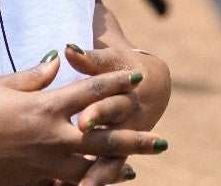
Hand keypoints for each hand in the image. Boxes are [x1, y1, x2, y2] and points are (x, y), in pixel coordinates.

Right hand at [0, 54, 166, 185]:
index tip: (136, 77)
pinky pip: (64, 185)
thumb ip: (35, 76)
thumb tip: (59, 59)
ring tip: (135, 169)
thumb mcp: (2, 84)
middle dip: (134, 137)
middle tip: (160, 140)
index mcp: (45, 106)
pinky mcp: (31, 182)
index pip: (91, 92)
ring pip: (89, 168)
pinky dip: (83, 185)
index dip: (116, 82)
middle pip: (103, 137)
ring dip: (115, 168)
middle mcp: (50, 137)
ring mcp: (42, 164)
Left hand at [63, 46, 171, 185]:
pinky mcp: (118, 155)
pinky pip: (109, 171)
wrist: (152, 85)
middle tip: (83, 159)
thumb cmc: (122, 66)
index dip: (98, 114)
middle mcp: (130, 121)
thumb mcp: (111, 59)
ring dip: (101, 174)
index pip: (112, 104)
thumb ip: (90, 59)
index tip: (82, 123)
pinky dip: (97, 180)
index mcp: (127, 95)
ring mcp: (126, 141)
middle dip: (99, 148)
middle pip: (116, 137)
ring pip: (115, 161)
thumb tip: (69, 48)